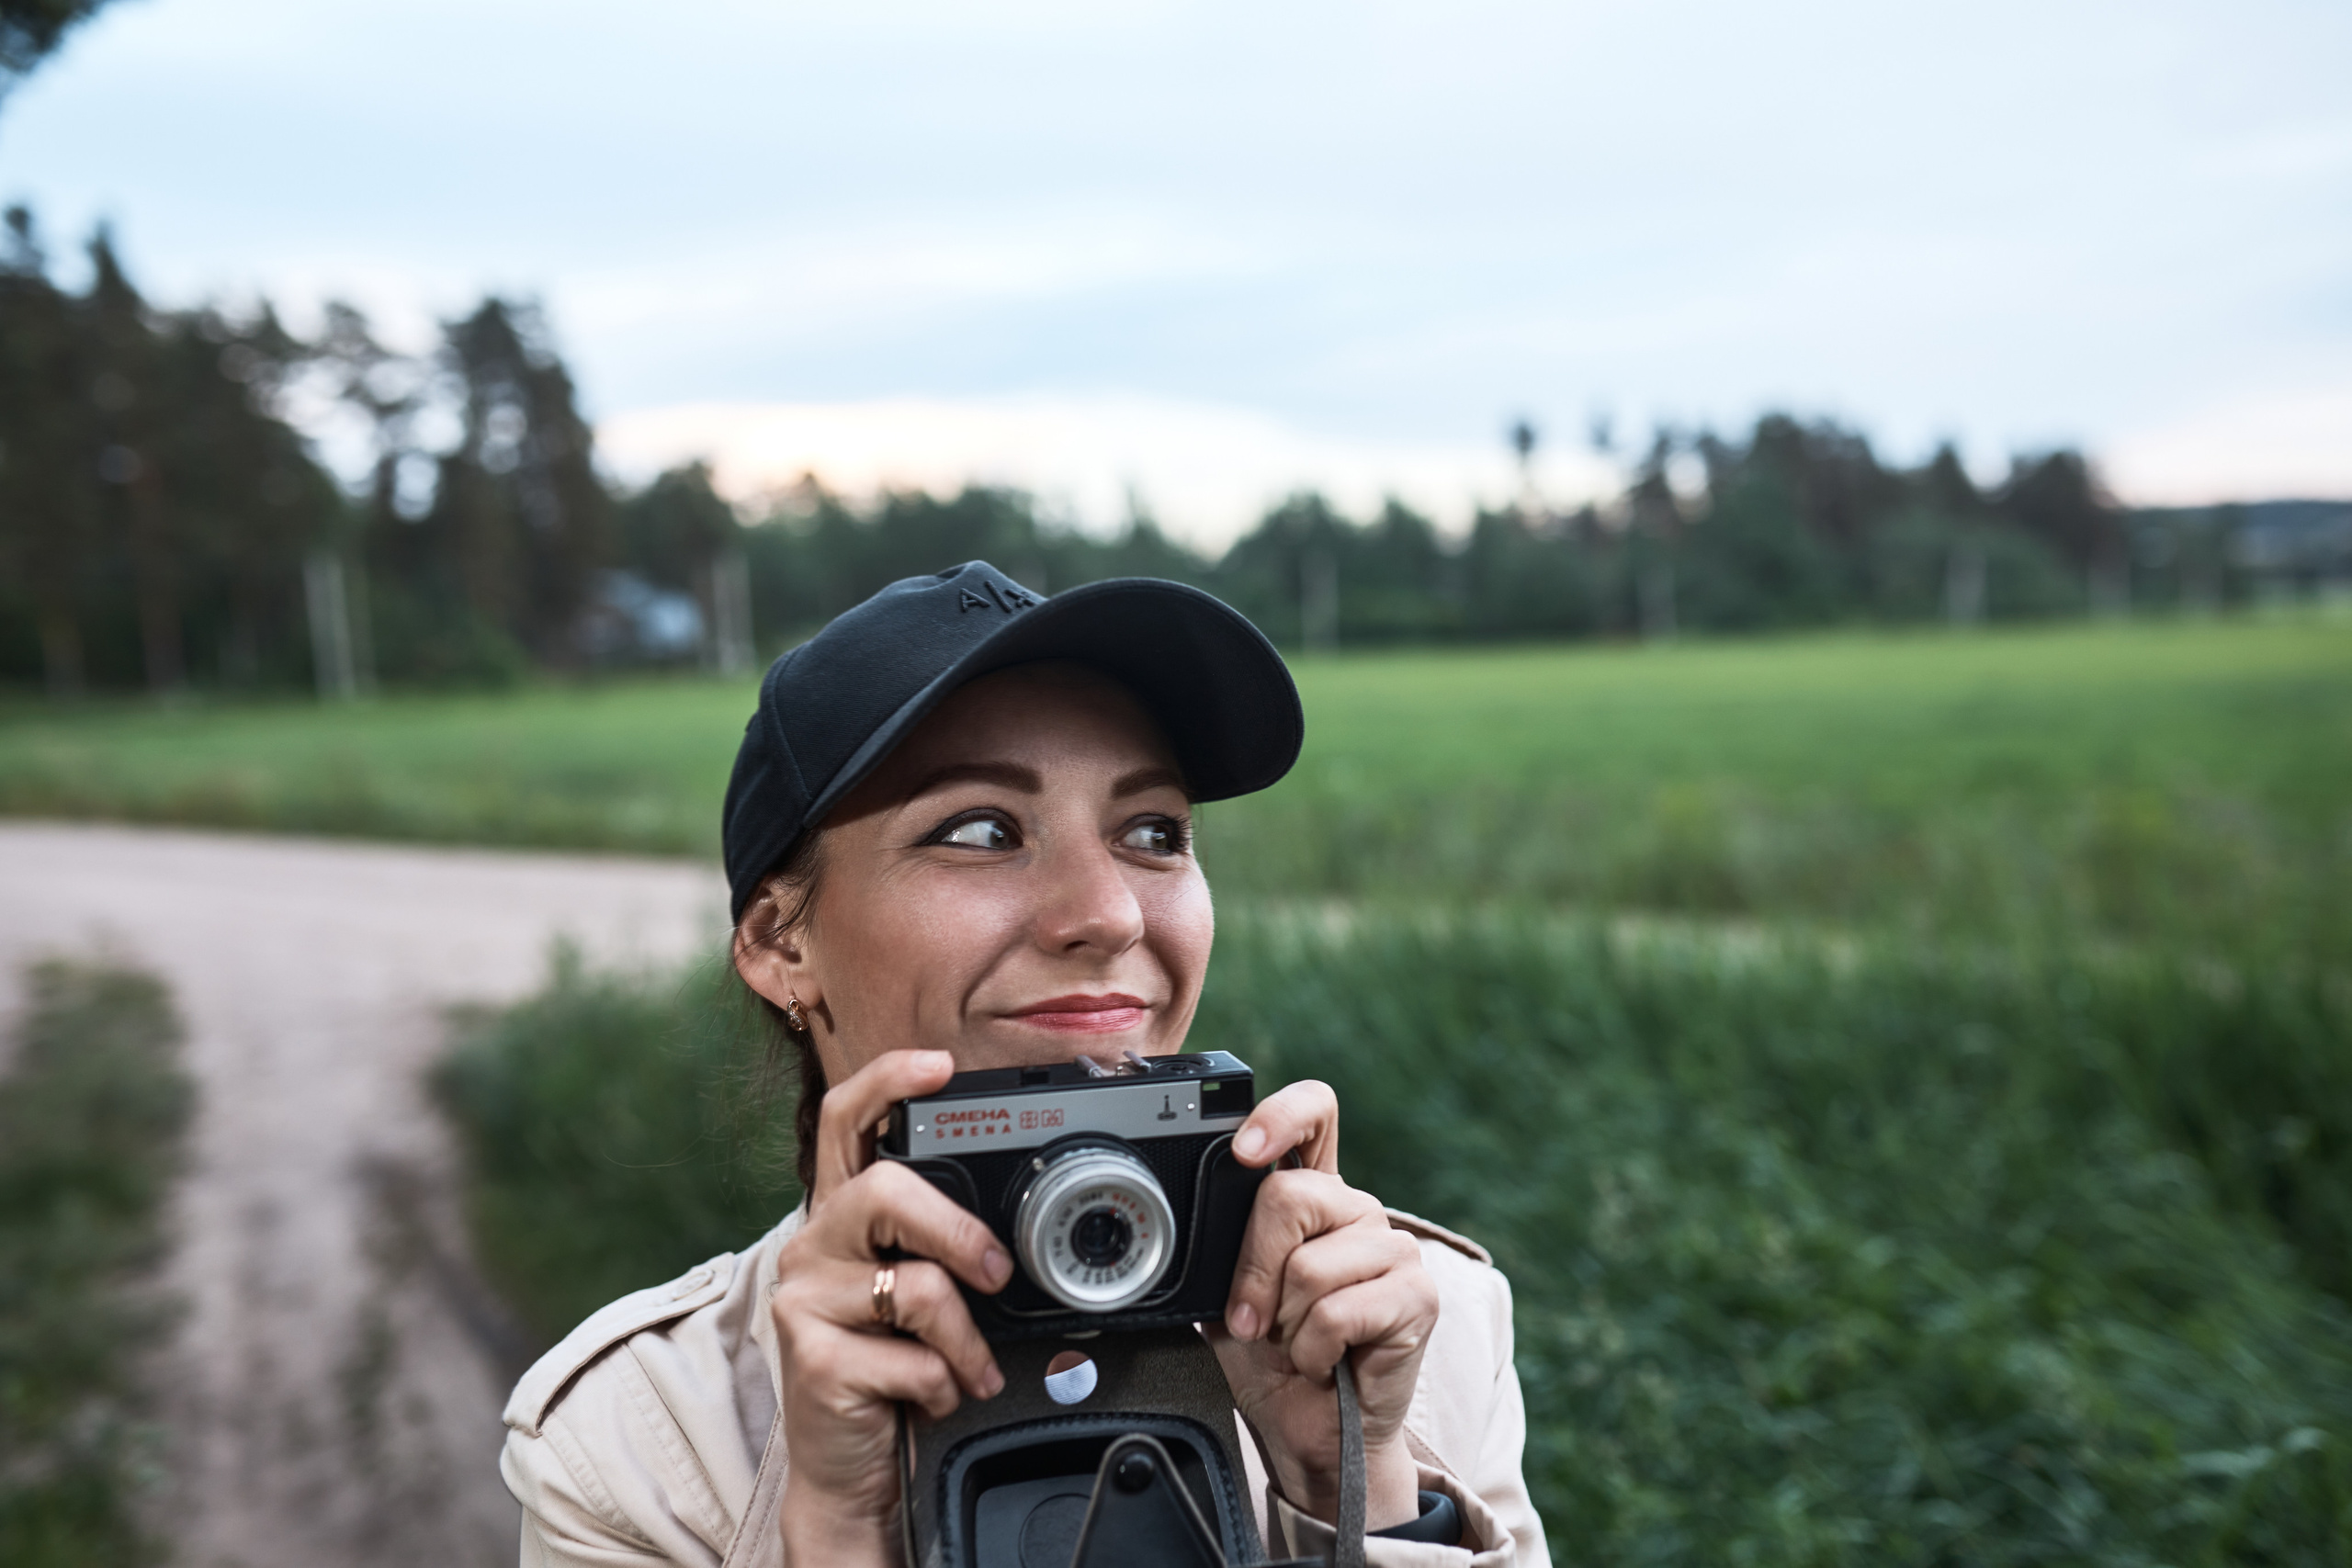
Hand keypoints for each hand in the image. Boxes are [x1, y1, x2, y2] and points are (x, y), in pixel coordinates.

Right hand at [770, 1051, 1011, 1565]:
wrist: (850, 1470)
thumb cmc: (893, 1371)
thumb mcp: (919, 1297)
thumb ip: (946, 1249)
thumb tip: (1022, 1236)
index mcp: (844, 1215)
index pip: (847, 1122)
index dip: (887, 1082)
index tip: (938, 1066)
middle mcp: (815, 1244)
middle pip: (884, 1190)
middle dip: (957, 1229)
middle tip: (997, 1271)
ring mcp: (805, 1299)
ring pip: (913, 1285)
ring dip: (965, 1336)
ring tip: (973, 1366)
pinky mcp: (812, 1357)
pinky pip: (911, 1359)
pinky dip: (943, 1384)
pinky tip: (930, 1398)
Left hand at [1208, 1081, 1436, 1532]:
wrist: (1312, 1433)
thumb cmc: (1271, 1361)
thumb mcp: (1226, 1296)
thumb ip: (1221, 1250)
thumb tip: (1194, 1221)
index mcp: (1314, 1196)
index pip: (1314, 1113)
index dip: (1280, 1115)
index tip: (1244, 1151)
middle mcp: (1357, 1210)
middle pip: (1290, 1196)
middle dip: (1253, 1270)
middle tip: (1254, 1318)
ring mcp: (1394, 1249)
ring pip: (1309, 1265)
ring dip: (1287, 1322)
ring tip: (1299, 1341)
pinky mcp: (1418, 1295)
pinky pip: (1339, 1311)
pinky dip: (1314, 1349)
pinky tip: (1327, 1360)